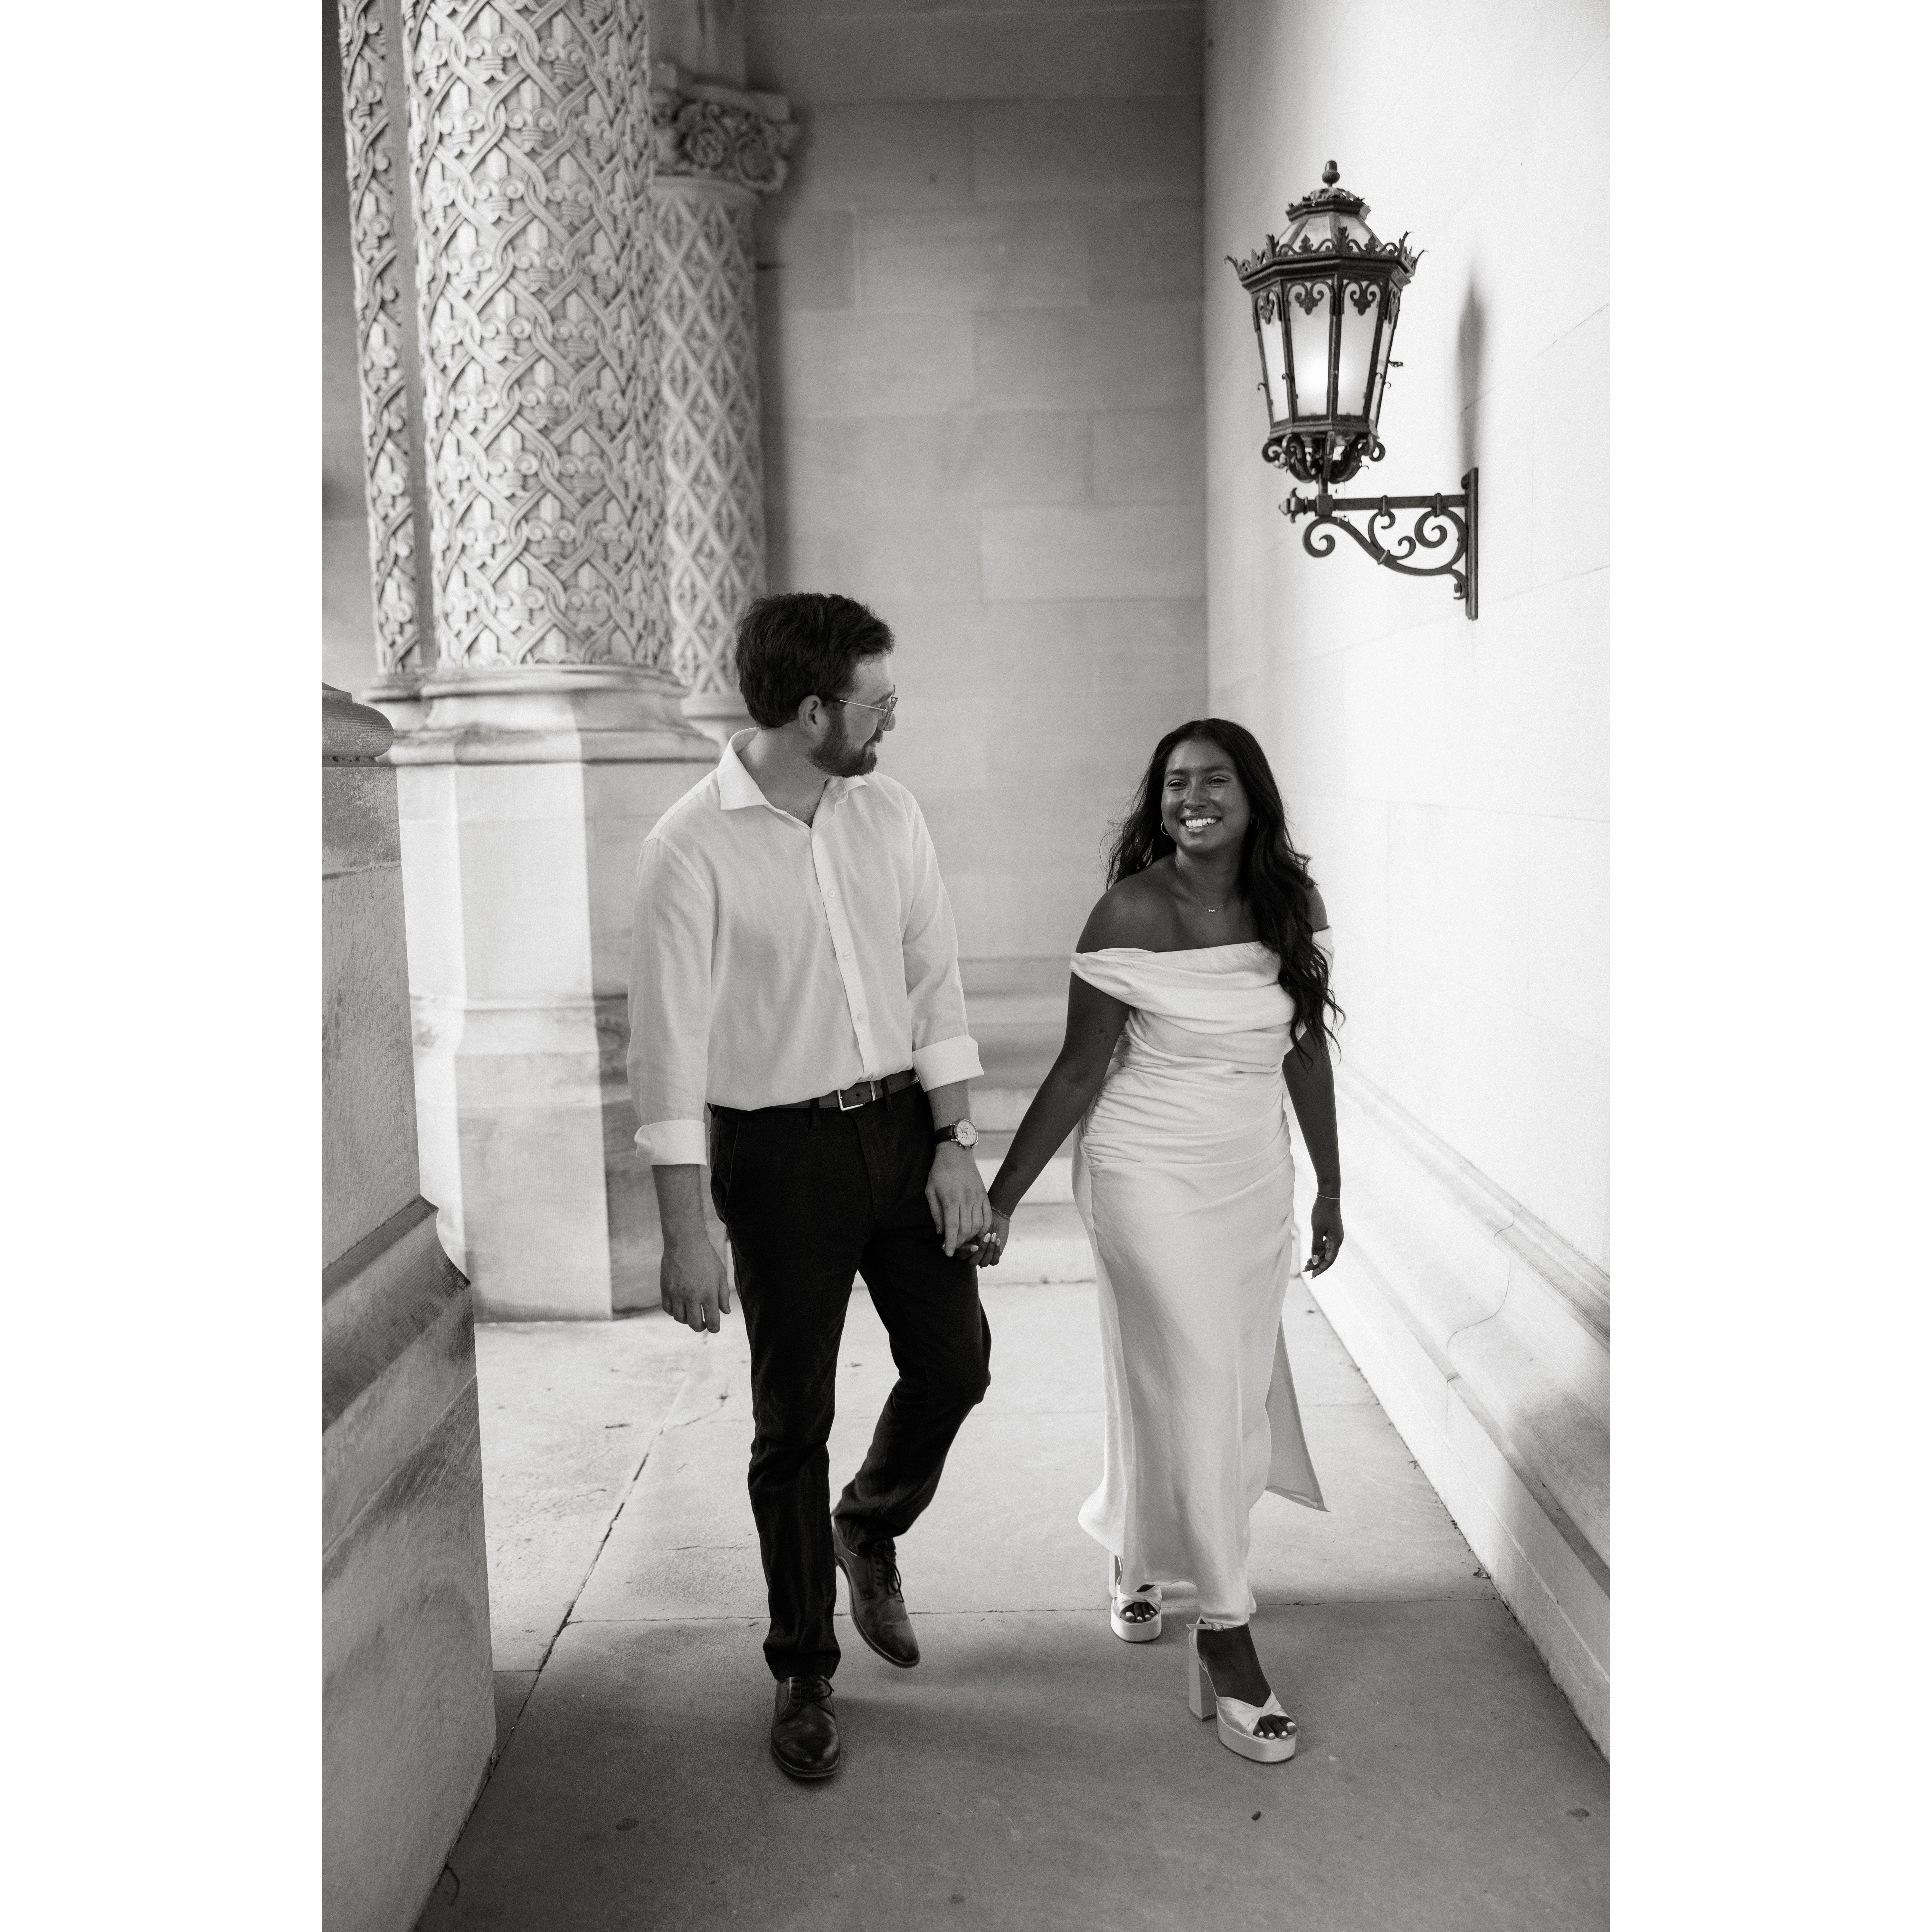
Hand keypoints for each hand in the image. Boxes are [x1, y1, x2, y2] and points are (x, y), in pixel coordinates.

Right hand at [661, 1228, 731, 1332]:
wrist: (685, 1242)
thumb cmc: (706, 1257)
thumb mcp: (720, 1274)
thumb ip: (723, 1295)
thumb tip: (725, 1312)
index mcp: (708, 1293)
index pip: (712, 1320)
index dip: (714, 1328)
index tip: (715, 1328)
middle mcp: (692, 1296)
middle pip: (694, 1324)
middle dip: (700, 1327)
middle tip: (702, 1324)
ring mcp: (677, 1294)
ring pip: (680, 1319)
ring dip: (686, 1320)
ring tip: (691, 1314)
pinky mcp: (665, 1289)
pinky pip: (668, 1309)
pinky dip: (674, 1312)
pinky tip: (680, 1307)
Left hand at [926, 1140, 991, 1257]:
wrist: (956, 1153)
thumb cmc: (939, 1172)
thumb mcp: (930, 1190)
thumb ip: (935, 1212)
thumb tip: (940, 1232)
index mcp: (951, 1199)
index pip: (953, 1228)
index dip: (951, 1243)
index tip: (948, 1253)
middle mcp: (966, 1200)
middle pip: (967, 1230)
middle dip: (960, 1243)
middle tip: (953, 1247)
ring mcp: (977, 1198)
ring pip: (978, 1226)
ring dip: (971, 1237)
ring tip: (963, 1240)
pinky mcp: (984, 1196)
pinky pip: (987, 1217)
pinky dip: (984, 1228)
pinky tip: (977, 1233)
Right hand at [967, 1208, 1011, 1267]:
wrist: (995, 1216)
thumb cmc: (981, 1217)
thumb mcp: (972, 1223)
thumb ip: (965, 1231)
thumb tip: (960, 1237)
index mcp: (962, 1247)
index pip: (961, 1255)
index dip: (968, 1252)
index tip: (975, 1246)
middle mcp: (971, 1255)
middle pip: (972, 1263)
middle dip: (981, 1250)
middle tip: (986, 1236)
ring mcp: (982, 1257)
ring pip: (984, 1263)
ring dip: (989, 1250)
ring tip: (993, 1236)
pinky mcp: (993, 1257)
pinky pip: (994, 1261)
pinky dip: (996, 1252)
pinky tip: (997, 1240)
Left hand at [1304, 1195, 1343, 1275]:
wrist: (1328, 1196)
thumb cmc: (1322, 1212)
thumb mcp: (1317, 1230)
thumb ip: (1316, 1246)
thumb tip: (1315, 1261)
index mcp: (1336, 1241)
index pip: (1329, 1261)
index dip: (1321, 1269)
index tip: (1311, 1275)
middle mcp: (1338, 1241)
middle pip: (1328, 1258)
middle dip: (1318, 1266)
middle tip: (1305, 1271)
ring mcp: (1336, 1236)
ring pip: (1327, 1252)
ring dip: (1318, 1259)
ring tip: (1306, 1265)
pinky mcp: (1332, 1232)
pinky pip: (1327, 1246)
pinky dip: (1319, 1251)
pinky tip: (1312, 1255)